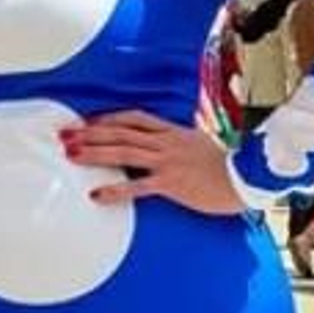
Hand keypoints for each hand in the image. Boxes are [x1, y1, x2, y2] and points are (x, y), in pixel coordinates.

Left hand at [62, 111, 244, 214]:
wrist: (248, 178)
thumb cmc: (228, 167)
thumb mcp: (202, 147)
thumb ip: (183, 145)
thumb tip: (172, 149)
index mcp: (173, 132)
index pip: (134, 118)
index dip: (109, 118)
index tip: (88, 122)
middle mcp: (166, 142)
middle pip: (121, 131)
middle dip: (90, 132)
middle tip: (65, 134)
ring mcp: (168, 161)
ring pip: (124, 151)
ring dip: (95, 151)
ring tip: (71, 154)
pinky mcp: (171, 183)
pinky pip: (138, 186)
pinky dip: (115, 189)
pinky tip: (96, 194)